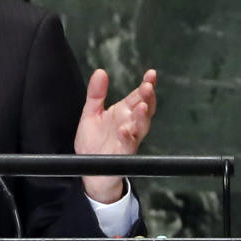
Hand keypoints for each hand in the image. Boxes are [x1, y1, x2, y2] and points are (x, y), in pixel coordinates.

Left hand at [74, 68, 156, 202]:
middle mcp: (129, 125)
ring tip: (142, 105)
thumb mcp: (91, 113)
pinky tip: (125, 130)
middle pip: (144, 109)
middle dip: (148, 98)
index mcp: (123, 113)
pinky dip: (128, 137)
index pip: (138, 96)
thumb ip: (96, 94)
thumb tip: (100, 72)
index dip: (146, 85)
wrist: (89, 169)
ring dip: (142, 117)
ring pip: (141, 127)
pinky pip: (128, 145)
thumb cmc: (93, 141)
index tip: (151, 73)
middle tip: (147, 86)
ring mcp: (128, 139)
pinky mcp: (122, 154)